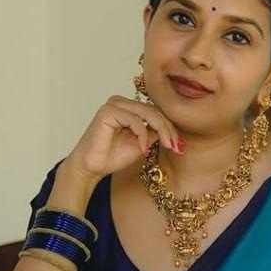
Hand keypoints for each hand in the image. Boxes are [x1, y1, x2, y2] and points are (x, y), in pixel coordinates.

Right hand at [65, 94, 183, 181]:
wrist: (91, 168)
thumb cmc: (112, 157)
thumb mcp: (142, 143)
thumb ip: (154, 133)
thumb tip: (172, 130)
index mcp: (128, 108)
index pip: (155, 112)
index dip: (169, 127)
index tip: (179, 145)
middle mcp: (121, 102)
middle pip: (153, 110)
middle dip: (168, 129)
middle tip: (176, 146)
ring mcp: (114, 105)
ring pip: (147, 113)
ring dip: (161, 130)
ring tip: (167, 146)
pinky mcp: (108, 111)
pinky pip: (134, 120)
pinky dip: (142, 135)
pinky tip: (144, 149)